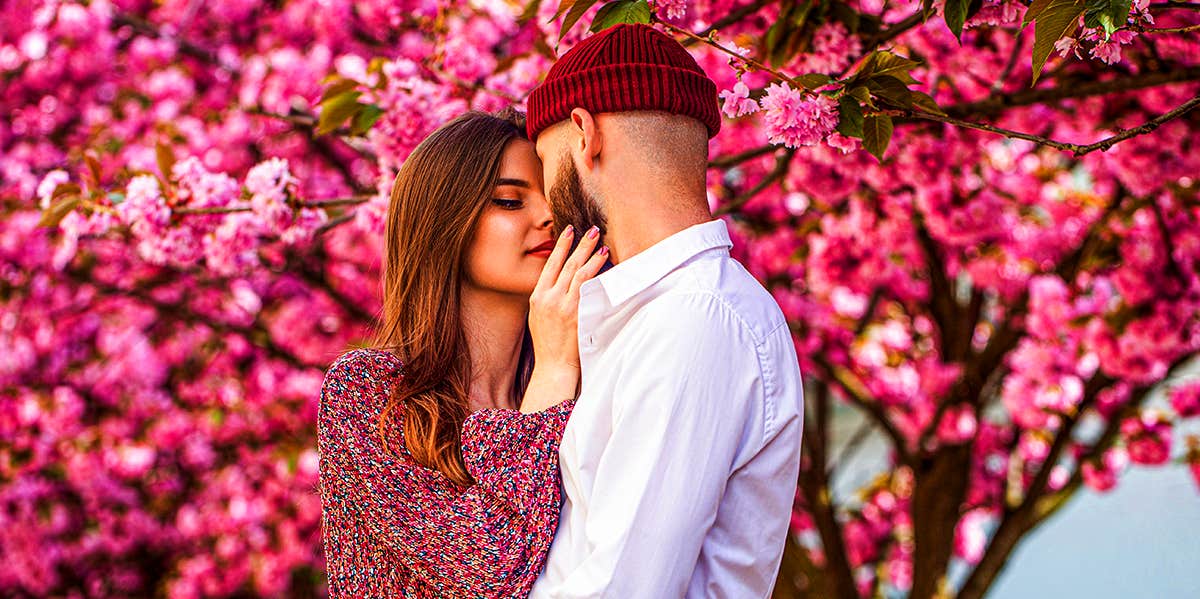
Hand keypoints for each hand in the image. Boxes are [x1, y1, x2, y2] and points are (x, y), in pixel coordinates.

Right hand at [521, 225, 607, 412]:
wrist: (553, 366)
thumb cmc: (548, 342)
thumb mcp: (538, 316)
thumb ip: (547, 297)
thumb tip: (559, 279)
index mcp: (537, 297)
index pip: (550, 265)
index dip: (560, 246)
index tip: (569, 231)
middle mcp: (549, 299)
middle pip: (567, 265)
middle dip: (581, 245)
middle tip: (592, 230)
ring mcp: (564, 306)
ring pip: (580, 274)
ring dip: (592, 257)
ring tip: (602, 245)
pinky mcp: (578, 315)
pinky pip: (590, 290)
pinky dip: (599, 276)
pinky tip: (607, 266)